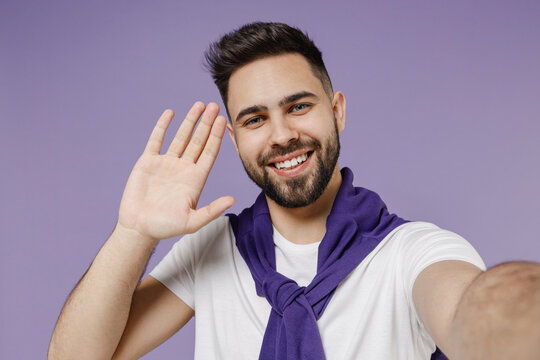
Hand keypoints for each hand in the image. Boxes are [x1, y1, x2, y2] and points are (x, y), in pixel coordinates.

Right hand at [117, 102, 234, 241]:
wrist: (139, 228)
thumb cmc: (165, 227)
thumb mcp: (192, 221)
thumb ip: (211, 210)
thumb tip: (232, 200)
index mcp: (195, 179)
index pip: (209, 152)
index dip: (217, 136)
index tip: (224, 120)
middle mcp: (183, 168)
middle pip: (198, 141)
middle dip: (207, 124)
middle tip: (215, 106)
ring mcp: (166, 163)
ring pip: (181, 137)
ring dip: (190, 121)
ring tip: (199, 105)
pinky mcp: (148, 162)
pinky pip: (157, 140)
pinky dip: (163, 126)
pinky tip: (171, 113)